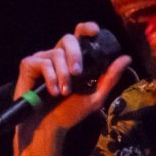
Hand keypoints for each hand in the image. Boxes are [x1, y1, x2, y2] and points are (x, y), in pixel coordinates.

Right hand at [14, 21, 130, 136]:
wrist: (48, 127)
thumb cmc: (69, 113)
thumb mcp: (95, 96)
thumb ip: (110, 77)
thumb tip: (126, 58)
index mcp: (72, 59)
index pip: (79, 35)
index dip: (86, 28)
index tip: (95, 32)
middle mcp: (57, 56)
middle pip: (68, 39)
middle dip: (75, 54)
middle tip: (78, 73)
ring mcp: (42, 59)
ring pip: (56, 54)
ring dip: (63, 75)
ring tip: (63, 92)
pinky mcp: (28, 65)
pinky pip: (42, 62)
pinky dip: (50, 77)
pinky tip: (52, 91)